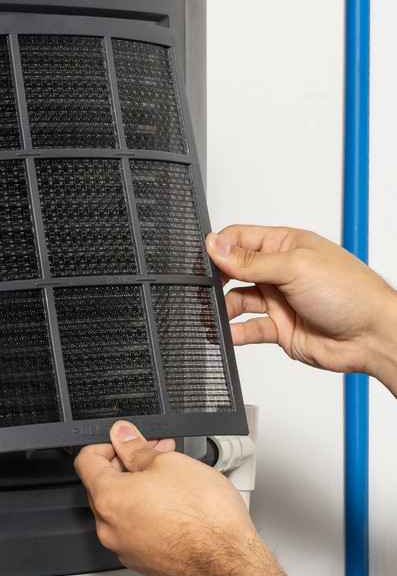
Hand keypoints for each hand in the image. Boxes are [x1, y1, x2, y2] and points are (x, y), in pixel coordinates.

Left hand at [75, 421, 258, 575]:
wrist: (229, 564)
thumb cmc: (206, 520)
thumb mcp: (170, 464)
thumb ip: (137, 448)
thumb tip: (122, 436)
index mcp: (108, 499)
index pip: (86, 460)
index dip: (107, 443)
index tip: (125, 440)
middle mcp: (109, 527)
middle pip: (103, 485)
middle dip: (127, 463)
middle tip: (154, 453)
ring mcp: (124, 547)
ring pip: (121, 508)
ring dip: (139, 487)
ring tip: (171, 477)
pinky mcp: (142, 560)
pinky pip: (135, 529)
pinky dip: (147, 512)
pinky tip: (173, 505)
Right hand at [207, 225, 396, 388]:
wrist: (372, 336)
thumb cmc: (351, 293)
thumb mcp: (295, 267)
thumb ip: (250, 260)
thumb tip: (215, 246)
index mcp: (286, 246)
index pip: (239, 239)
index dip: (219, 248)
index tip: (204, 261)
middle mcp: (280, 271)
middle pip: (233, 271)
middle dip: (215, 280)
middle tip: (203, 290)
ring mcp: (278, 300)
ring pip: (236, 301)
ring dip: (222, 309)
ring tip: (213, 315)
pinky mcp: (278, 327)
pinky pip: (247, 329)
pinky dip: (234, 332)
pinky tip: (228, 332)